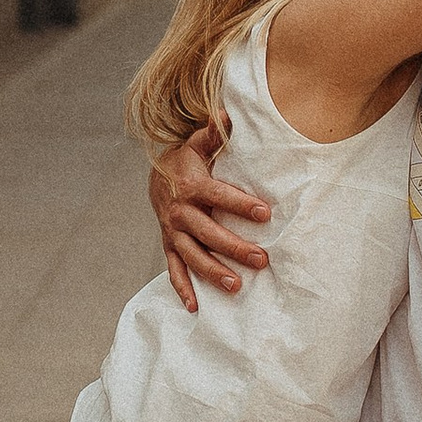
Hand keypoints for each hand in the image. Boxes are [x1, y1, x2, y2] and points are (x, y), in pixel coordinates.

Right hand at [149, 126, 272, 311]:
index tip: (265, 213)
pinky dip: (182, 288)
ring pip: (192, 255)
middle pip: (209, 232)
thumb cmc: (185, 160)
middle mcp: (180, 211)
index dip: (241, 204)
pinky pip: (174, 269)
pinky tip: (195, 307)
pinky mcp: (169, 245)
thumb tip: (226, 113)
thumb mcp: (198, 143)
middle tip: (262, 259)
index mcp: (192, 186)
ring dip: (212, 271)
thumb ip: (214, 132)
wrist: (156, 176)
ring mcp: (173, 231)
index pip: (219, 196)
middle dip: (234, 247)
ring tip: (235, 286)